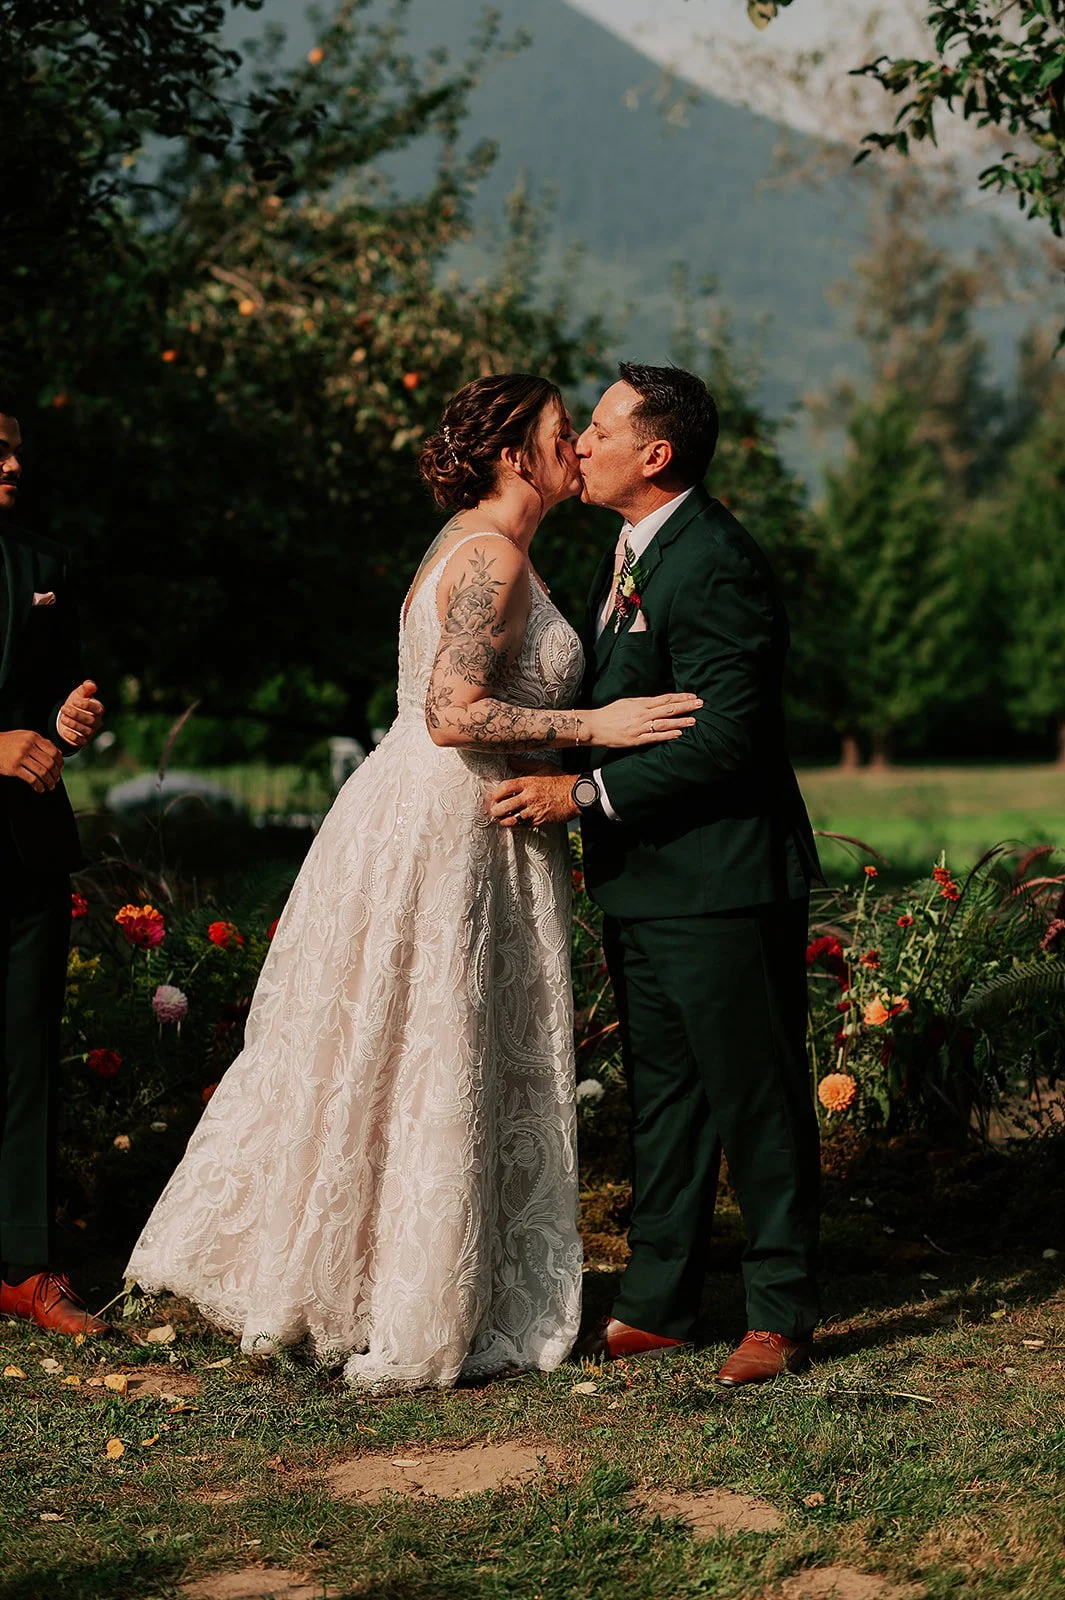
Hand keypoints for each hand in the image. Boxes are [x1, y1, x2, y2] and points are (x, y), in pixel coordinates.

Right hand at [0, 729, 63, 791]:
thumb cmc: (8, 742)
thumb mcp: (24, 736)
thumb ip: (40, 742)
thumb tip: (58, 753)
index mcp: (33, 737)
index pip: (54, 751)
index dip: (60, 763)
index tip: (60, 769)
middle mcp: (28, 746)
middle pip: (49, 763)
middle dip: (55, 774)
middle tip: (56, 780)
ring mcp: (20, 757)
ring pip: (42, 772)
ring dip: (49, 782)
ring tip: (50, 786)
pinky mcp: (14, 768)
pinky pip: (31, 779)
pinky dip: (38, 786)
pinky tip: (39, 788)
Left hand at [57, 679, 104, 747]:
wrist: (68, 717)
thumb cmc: (76, 703)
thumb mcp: (79, 694)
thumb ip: (85, 688)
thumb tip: (91, 684)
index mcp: (98, 709)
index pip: (97, 708)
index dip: (87, 705)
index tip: (75, 701)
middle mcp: (97, 722)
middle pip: (90, 720)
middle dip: (76, 714)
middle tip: (64, 708)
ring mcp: (91, 732)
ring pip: (85, 730)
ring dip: (73, 724)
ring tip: (63, 718)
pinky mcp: (84, 741)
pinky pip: (81, 741)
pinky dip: (73, 737)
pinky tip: (65, 731)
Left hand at [490, 772, 576, 828]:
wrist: (576, 795)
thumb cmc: (560, 780)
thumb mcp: (543, 766)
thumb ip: (524, 764)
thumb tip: (510, 761)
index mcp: (528, 783)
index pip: (504, 788)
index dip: (495, 794)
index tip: (494, 796)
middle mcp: (529, 797)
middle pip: (503, 806)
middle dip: (495, 810)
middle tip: (494, 810)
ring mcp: (534, 810)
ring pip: (510, 819)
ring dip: (502, 820)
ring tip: (500, 819)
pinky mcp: (539, 821)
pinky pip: (522, 826)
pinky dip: (514, 826)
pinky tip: (512, 823)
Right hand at [585, 693, 701, 748]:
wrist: (595, 725)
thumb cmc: (610, 714)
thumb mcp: (627, 702)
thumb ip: (643, 703)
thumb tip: (657, 702)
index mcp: (641, 704)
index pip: (665, 699)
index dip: (680, 697)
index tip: (693, 695)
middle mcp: (643, 714)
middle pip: (668, 709)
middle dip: (686, 706)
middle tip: (700, 704)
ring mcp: (640, 727)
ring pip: (664, 722)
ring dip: (680, 721)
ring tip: (694, 720)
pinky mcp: (636, 739)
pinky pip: (655, 737)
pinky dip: (667, 735)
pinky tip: (678, 734)